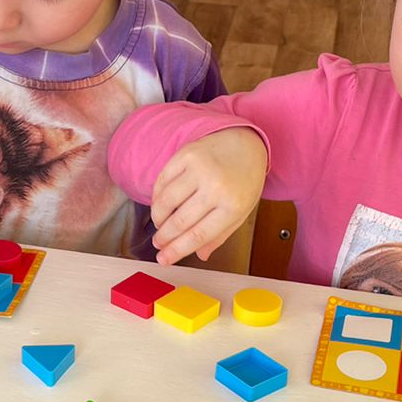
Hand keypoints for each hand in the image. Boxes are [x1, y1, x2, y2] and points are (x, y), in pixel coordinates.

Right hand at [149, 129, 268, 265]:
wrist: (245, 142)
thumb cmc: (244, 181)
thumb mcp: (241, 212)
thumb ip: (220, 235)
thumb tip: (199, 255)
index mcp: (233, 205)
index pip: (198, 235)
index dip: (177, 250)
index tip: (163, 259)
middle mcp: (216, 186)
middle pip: (180, 221)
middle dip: (164, 237)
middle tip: (158, 244)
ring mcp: (199, 168)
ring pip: (166, 201)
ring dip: (158, 218)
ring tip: (159, 226)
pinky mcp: (186, 155)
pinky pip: (162, 181)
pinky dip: (156, 197)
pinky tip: (159, 206)